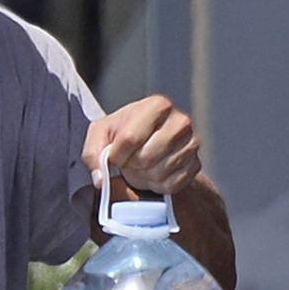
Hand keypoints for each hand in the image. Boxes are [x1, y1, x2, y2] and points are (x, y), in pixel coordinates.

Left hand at [83, 94, 200, 195]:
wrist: (150, 144)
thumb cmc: (123, 133)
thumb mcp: (101, 134)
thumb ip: (93, 152)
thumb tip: (100, 179)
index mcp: (157, 105)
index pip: (130, 138)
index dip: (116, 154)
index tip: (114, 155)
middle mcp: (180, 121)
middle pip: (146, 158)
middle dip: (131, 165)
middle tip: (130, 159)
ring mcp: (192, 144)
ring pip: (158, 173)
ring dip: (144, 175)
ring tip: (142, 164)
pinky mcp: (195, 165)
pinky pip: (171, 185)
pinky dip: (157, 185)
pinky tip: (154, 172)